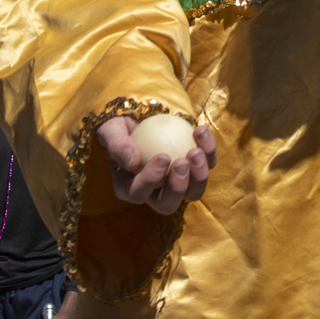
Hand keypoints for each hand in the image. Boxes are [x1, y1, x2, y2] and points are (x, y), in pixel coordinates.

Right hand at [94, 116, 215, 216]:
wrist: (140, 114)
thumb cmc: (120, 125)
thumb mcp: (111, 131)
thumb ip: (117, 145)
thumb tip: (131, 162)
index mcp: (129, 187)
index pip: (138, 193)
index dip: (151, 180)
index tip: (162, 157)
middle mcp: (154, 192)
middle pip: (168, 204)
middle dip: (178, 187)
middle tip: (182, 162)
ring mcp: (177, 182)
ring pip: (192, 192)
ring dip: (199, 176)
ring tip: (196, 152)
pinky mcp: (194, 168)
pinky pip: (206, 165)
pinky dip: (208, 151)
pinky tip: (200, 131)